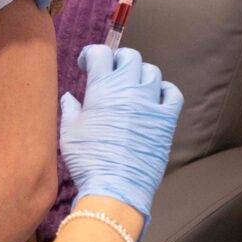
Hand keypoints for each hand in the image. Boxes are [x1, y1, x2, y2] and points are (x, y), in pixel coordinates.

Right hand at [59, 45, 182, 232]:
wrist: (114, 188)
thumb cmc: (88, 160)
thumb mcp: (69, 132)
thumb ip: (70, 109)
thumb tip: (69, 97)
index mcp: (102, 88)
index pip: (100, 53)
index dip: (91, 54)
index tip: (87, 63)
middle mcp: (129, 89)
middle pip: (130, 57)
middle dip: (118, 59)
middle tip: (110, 71)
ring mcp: (151, 103)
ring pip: (152, 72)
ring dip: (139, 74)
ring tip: (131, 85)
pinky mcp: (166, 120)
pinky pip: (173, 94)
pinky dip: (165, 90)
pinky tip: (156, 97)